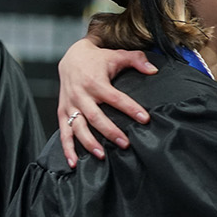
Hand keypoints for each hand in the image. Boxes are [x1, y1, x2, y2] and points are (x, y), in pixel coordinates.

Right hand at [57, 36, 156, 166]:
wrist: (71, 58)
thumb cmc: (97, 60)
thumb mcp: (117, 55)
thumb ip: (137, 59)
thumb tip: (153, 70)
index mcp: (95, 82)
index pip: (116, 98)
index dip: (131, 109)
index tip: (145, 119)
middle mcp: (81, 95)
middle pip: (96, 117)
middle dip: (110, 132)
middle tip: (125, 143)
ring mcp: (70, 105)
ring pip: (78, 127)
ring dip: (89, 143)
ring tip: (102, 155)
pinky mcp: (62, 112)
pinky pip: (63, 132)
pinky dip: (67, 148)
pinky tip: (74, 162)